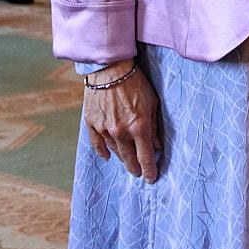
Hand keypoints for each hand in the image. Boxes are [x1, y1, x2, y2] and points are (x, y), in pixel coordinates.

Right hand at [82, 61, 160, 180]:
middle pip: (129, 159)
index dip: (149, 170)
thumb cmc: (135, 83)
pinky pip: (97, 144)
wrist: (110, 69)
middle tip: (139, 174)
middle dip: (135, 168)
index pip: (145, 157)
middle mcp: (121, 132)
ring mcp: (104, 129)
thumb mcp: (153, 103)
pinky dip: (103, 152)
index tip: (152, 178)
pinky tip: (108, 157)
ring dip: (122, 159)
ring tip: (127, 162)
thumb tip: (157, 145)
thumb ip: (155, 126)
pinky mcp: (92, 124)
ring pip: (114, 152)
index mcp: (139, 127)